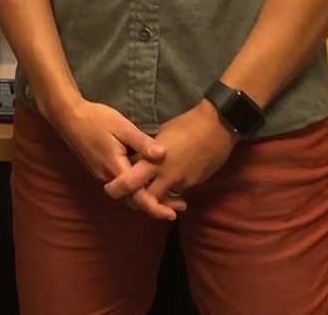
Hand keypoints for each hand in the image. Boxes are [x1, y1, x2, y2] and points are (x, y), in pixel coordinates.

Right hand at [44, 96, 181, 220]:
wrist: (67, 116)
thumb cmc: (95, 118)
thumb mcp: (122, 126)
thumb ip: (142, 142)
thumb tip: (164, 155)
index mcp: (115, 167)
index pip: (138, 196)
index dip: (156, 207)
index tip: (173, 214)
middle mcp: (107, 176)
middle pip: (134, 199)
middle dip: (156, 205)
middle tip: (178, 205)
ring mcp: (101, 173)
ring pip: (127, 193)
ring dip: (146, 196)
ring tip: (168, 195)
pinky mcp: (98, 167)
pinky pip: (120, 185)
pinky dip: (136, 187)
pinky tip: (146, 179)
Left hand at [103, 102, 236, 212]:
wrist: (217, 127)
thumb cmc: (186, 124)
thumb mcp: (160, 134)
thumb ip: (147, 150)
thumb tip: (137, 158)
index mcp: (152, 161)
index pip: (129, 183)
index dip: (117, 189)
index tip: (110, 190)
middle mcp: (165, 176)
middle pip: (144, 199)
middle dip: (136, 201)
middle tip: (130, 198)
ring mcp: (180, 182)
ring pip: (161, 200)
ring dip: (154, 200)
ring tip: (149, 196)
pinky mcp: (193, 183)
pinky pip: (176, 193)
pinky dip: (170, 194)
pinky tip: (168, 188)